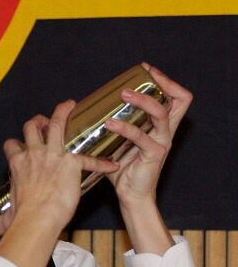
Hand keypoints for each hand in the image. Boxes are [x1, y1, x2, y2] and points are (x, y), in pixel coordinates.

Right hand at [0, 100, 118, 236]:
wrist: (37, 218)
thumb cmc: (23, 217)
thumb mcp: (8, 215)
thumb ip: (2, 220)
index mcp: (17, 163)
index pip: (12, 145)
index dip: (17, 144)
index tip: (22, 146)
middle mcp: (33, 154)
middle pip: (32, 126)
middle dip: (38, 120)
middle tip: (45, 120)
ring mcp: (52, 155)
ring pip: (56, 124)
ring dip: (63, 113)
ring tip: (70, 105)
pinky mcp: (71, 163)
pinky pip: (89, 159)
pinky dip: (102, 163)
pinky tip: (111, 165)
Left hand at [104, 63, 192, 206]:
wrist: (130, 195)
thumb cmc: (123, 169)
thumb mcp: (119, 141)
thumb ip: (112, 125)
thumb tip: (87, 110)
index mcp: (161, 126)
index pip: (176, 97)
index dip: (165, 81)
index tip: (146, 70)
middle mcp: (166, 131)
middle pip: (180, 99)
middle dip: (163, 82)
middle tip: (143, 75)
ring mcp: (162, 142)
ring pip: (161, 113)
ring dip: (142, 100)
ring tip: (123, 94)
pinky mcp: (154, 155)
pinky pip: (141, 137)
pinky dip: (125, 128)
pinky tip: (110, 124)